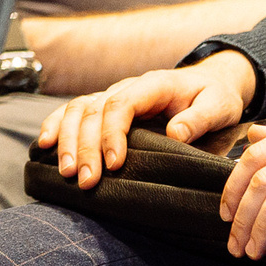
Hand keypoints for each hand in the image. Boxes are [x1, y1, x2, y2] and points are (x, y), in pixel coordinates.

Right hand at [37, 50, 257, 186]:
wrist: (210, 85)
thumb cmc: (215, 98)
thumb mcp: (220, 106)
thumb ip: (200, 118)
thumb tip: (175, 132)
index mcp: (152, 85)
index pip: (121, 105)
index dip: (112, 134)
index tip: (114, 163)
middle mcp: (125, 87)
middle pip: (92, 111)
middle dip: (84, 147)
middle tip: (85, 180)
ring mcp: (112, 95)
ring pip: (76, 111)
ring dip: (67, 140)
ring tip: (65, 172)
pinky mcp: (105, 108)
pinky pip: (73, 112)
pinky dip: (56, 126)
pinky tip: (45, 145)